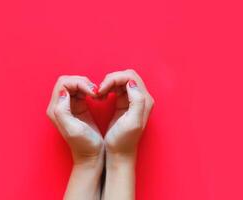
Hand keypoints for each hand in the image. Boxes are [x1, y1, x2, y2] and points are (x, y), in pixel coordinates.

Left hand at [46, 75, 103, 164]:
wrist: (91, 155)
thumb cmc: (84, 144)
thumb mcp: (73, 129)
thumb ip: (63, 110)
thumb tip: (63, 92)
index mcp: (55, 109)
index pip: (63, 83)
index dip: (79, 83)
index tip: (92, 92)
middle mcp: (59, 105)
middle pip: (68, 81)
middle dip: (83, 82)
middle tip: (95, 91)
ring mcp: (68, 105)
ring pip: (74, 84)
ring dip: (87, 85)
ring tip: (97, 94)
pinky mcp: (77, 106)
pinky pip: (81, 90)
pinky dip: (89, 89)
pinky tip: (97, 96)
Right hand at [98, 69, 153, 199]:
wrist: (119, 154)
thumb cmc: (123, 141)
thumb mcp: (132, 122)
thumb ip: (136, 101)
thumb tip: (131, 82)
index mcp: (144, 100)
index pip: (130, 76)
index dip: (113, 78)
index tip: (101, 89)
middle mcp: (142, 98)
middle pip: (126, 75)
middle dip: (110, 79)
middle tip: (99, 90)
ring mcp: (133, 100)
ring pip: (121, 80)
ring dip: (108, 83)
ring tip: (99, 93)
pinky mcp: (125, 103)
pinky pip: (117, 87)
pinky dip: (107, 87)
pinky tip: (101, 96)